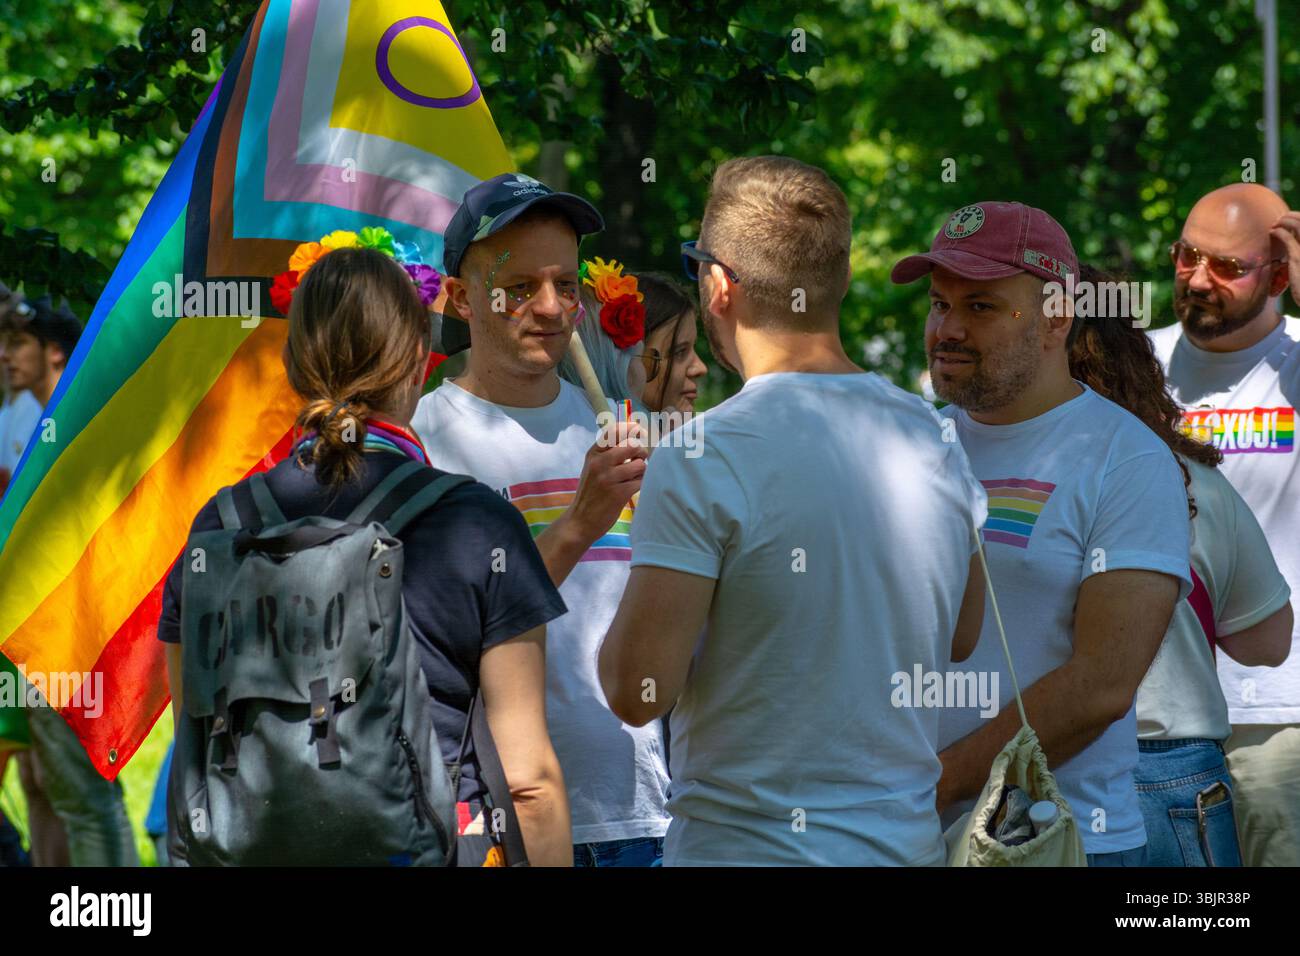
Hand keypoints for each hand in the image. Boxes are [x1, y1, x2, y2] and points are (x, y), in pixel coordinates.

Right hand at [567, 421, 647, 545]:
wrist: (580, 521)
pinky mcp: (618, 494)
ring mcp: (608, 478)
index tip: (639, 431)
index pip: (614, 431)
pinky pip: (641, 482)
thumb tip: (634, 435)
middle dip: (641, 452)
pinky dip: (640, 484)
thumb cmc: (591, 493)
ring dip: (642, 471)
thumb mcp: (593, 468)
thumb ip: (608, 453)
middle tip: (639, 460)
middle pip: (632, 445)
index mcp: (593, 454)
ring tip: (634, 477)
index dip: (631, 428)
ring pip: (640, 465)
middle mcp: (600, 463)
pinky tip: (632, 488)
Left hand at [1269, 211, 1299, 305]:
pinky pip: (1287, 238)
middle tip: (1280, 219)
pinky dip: (1278, 232)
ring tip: (1275, 224)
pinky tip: (1272, 232)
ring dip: (1284, 221)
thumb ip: (1299, 249)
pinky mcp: (1298, 256)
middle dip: (1292, 216)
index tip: (1290, 217)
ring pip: (1297, 224)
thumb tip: (1293, 239)